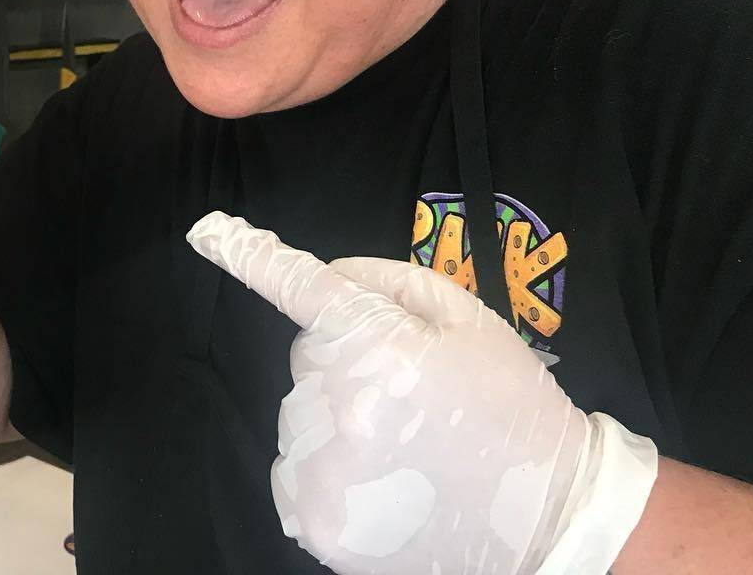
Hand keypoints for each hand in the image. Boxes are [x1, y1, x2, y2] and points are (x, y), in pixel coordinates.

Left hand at [187, 212, 657, 574]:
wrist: (547, 523)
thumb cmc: (511, 409)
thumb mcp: (468, 320)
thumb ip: (388, 283)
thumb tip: (327, 275)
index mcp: (376, 345)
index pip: (298, 287)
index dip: (248, 254)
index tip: (205, 230)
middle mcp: (336, 405)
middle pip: (308, 358)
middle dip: (347, 362)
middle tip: (412, 395)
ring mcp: (321, 470)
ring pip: (302, 415)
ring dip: (339, 420)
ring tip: (408, 449)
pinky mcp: (315, 523)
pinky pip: (293, 470)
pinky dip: (325, 472)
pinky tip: (384, 483)